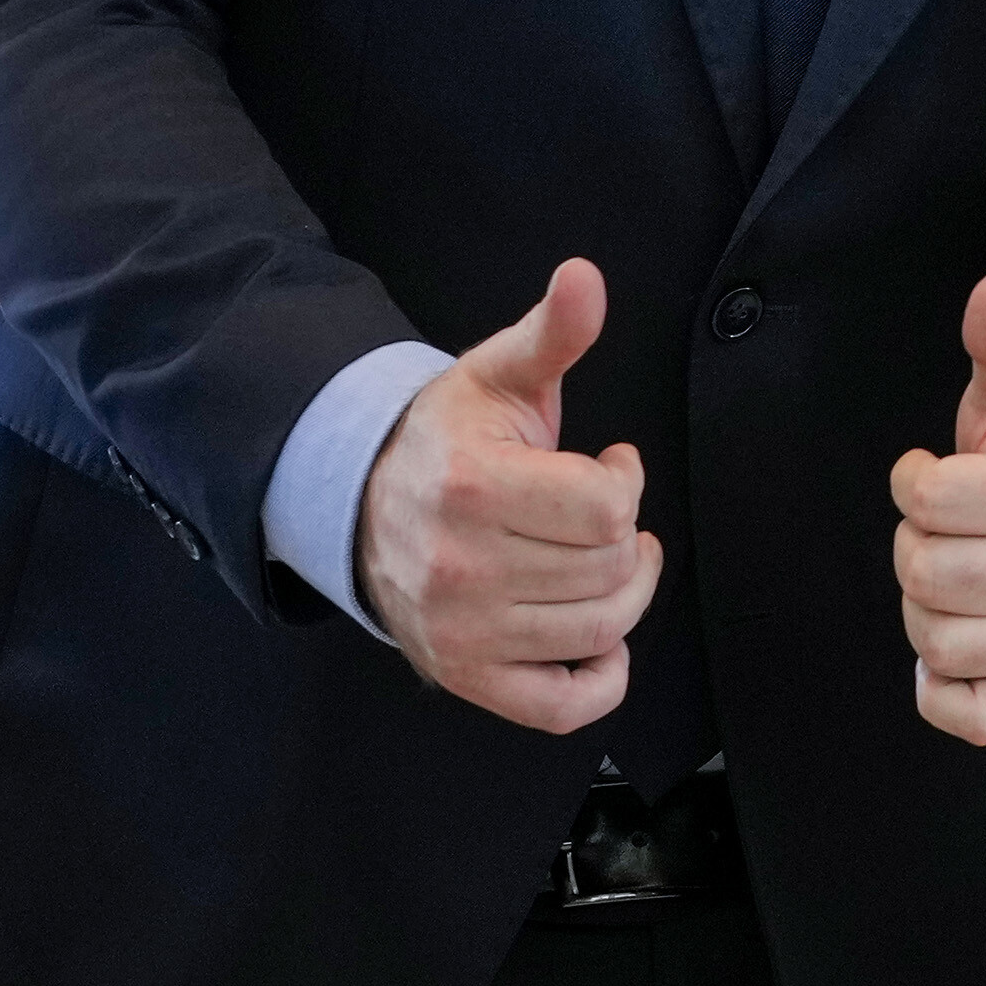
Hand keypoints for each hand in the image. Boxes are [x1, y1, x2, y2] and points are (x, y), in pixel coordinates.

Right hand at [351, 258, 661, 733]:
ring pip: (598, 631)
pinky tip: (600, 641)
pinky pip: (559, 708)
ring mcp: (460, 630)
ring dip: (624, 594)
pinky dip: (599, 681)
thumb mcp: (498, 374)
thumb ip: (553, 332)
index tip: (607, 464)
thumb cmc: (447, 438)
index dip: (624, 482)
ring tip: (606, 558)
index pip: (605, 509)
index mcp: (472, 487)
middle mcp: (460, 568)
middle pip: (608, 570)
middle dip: (624, 535)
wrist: (361, 500)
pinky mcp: (464, 675)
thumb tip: (585, 277)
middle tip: (602, 513)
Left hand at [889, 274, 985, 745]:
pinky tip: (954, 644)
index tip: (937, 472)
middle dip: (917, 543)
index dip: (914, 479)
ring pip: (932, 639)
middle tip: (949, 529)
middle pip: (922, 572)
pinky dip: (941, 688)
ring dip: (924, 607)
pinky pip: (967, 714)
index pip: (927, 496)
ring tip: (956, 576)